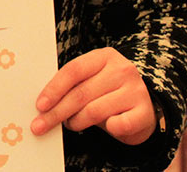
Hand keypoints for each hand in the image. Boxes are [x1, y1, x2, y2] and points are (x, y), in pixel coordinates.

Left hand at [31, 47, 156, 144]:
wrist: (145, 104)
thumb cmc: (110, 91)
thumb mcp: (93, 79)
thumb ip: (73, 85)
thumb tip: (44, 103)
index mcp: (103, 57)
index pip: (73, 70)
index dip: (54, 88)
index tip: (40, 105)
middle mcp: (121, 70)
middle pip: (81, 93)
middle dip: (57, 112)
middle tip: (41, 124)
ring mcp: (135, 90)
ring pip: (95, 110)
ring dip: (77, 121)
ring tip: (70, 124)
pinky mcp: (145, 112)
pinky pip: (119, 124)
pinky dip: (108, 128)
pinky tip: (105, 127)